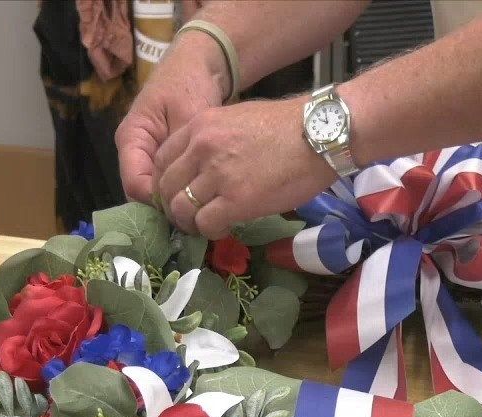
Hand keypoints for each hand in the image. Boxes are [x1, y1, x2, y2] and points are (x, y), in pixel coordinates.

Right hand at [115, 33, 229, 201]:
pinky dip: (181, 194)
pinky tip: (201, 199)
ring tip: (201, 211)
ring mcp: (146, 158)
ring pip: (154, 194)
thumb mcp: (188, 116)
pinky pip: (166, 186)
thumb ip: (184, 152)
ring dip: (175, 203)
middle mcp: (134, 153)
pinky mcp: (161, 161)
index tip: (188, 208)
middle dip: (166, 208)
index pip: (135, 185)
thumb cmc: (189, 84)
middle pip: (142, 195)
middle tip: (198, 217)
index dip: (159, 202)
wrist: (198, 67)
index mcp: (131, 139)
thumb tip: (187, 187)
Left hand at [153, 97, 336, 238]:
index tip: (179, 194)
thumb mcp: (239, 120)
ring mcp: (217, 175)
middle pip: (166, 187)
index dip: (166, 183)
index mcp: (200, 126)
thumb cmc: (289, 127)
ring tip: (207, 225)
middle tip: (190, 216)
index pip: (161, 160)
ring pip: (181, 209)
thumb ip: (215, 140)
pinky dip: (211, 231)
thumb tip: (207, 167)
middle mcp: (201, 148)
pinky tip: (225, 228)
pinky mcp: (236, 200)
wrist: (320, 135)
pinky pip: (206, 223)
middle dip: (173, 207)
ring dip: (190, 222)